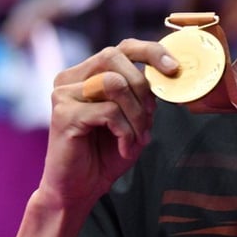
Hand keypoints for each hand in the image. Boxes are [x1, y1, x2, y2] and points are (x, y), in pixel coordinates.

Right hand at [36, 39, 177, 211]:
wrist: (80, 189)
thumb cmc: (107, 153)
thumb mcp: (134, 118)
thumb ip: (144, 94)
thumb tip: (168, 72)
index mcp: (87, 73)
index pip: (122, 47)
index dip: (150, 51)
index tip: (173, 67)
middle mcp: (71, 78)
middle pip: (115, 56)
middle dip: (143, 86)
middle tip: (150, 116)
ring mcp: (63, 94)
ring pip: (114, 84)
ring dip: (136, 114)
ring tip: (138, 137)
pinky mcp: (63, 114)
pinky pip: (109, 111)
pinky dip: (125, 131)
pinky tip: (124, 148)